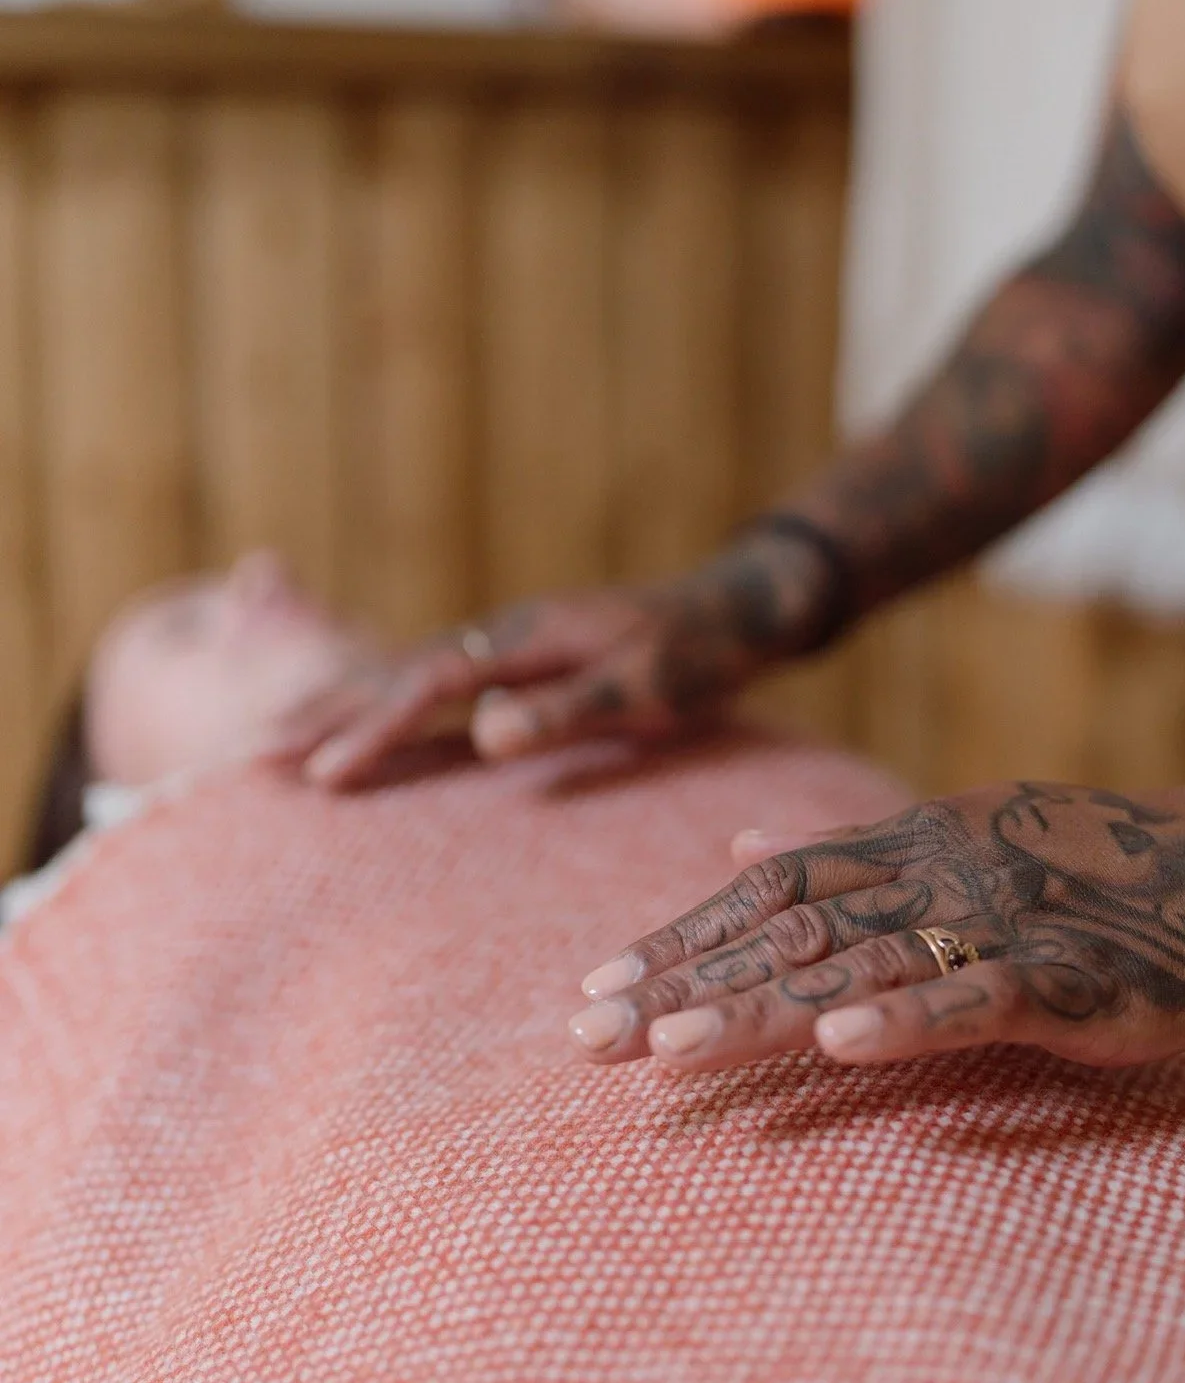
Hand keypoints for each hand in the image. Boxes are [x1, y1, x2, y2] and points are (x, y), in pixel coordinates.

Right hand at [272, 527, 842, 789]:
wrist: (735, 608)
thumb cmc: (697, 655)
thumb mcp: (644, 690)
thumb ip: (567, 710)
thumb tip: (482, 731)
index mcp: (525, 638)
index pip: (429, 686)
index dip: (372, 730)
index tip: (322, 774)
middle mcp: (503, 634)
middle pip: (395, 672)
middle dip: (324, 713)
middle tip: (251, 756)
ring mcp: (506, 643)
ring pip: (405, 672)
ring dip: (340, 706)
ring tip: (275, 738)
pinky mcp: (516, 659)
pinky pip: (431, 681)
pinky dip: (382, 702)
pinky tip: (358, 723)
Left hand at [568, 746, 1184, 1075]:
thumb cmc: (1097, 872)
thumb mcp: (958, 843)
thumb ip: (847, 855)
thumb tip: (731, 847)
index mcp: (907, 847)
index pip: (768, 889)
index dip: (679, 937)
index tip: (594, 987)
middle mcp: (934, 875)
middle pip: (786, 929)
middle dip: (683, 982)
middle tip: (586, 1031)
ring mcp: (998, 924)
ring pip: (858, 964)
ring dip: (757, 1005)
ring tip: (667, 1046)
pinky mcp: (1067, 978)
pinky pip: (973, 998)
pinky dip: (902, 1018)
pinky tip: (835, 1043)